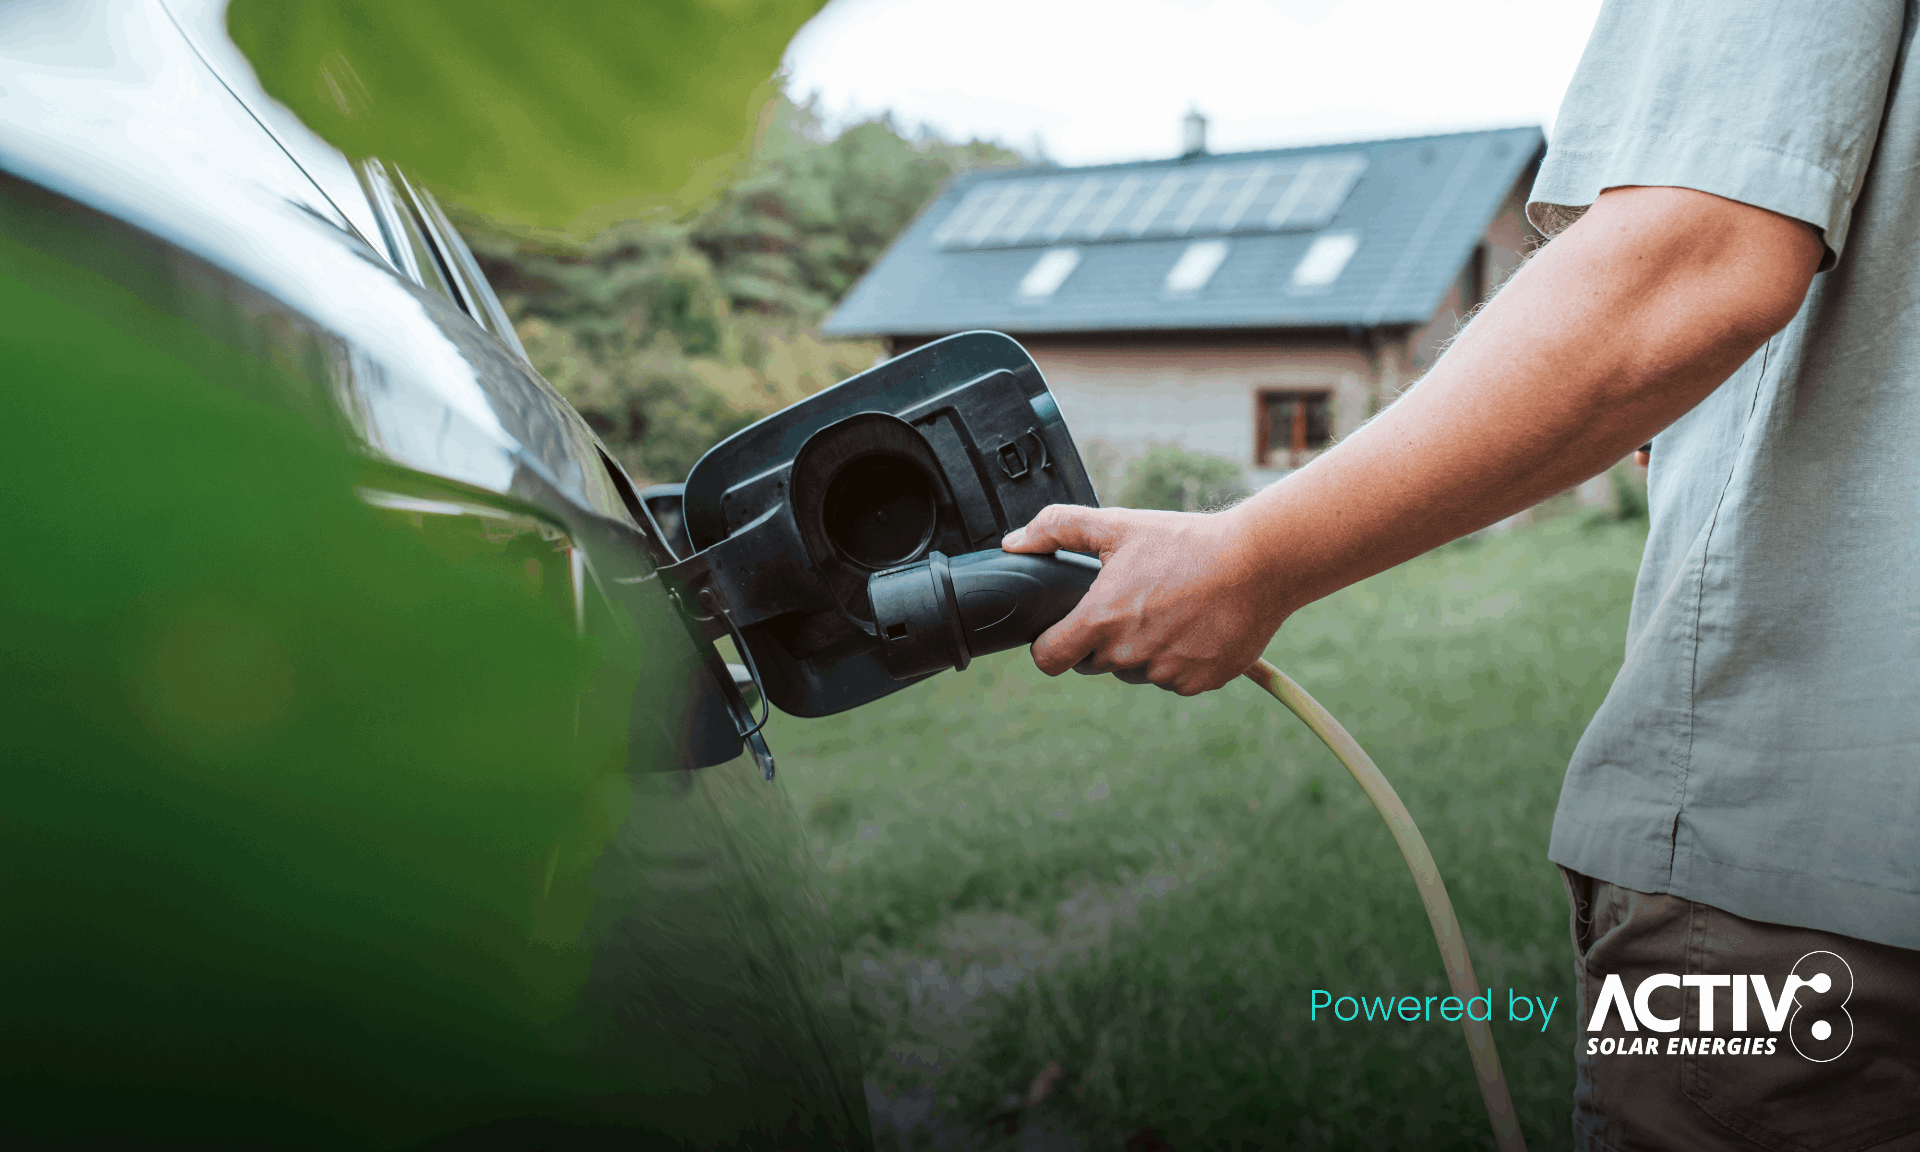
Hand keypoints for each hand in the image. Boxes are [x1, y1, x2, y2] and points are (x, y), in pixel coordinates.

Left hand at [1000, 503, 1289, 694]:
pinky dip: (1177, 659)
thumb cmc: (1186, 542)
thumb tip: (1013, 542)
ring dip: (1141, 650)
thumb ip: (1058, 529)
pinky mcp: (1197, 683)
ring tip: (1168, 609)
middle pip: (1093, 663)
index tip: (1061, 631)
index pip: (1048, 659)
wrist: (1259, 562)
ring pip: (1134, 671)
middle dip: (1102, 639)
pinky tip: (1194, 626)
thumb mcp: (1118, 524)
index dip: (1049, 644)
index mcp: (1101, 620)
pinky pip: (1171, 679)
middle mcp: (1129, 655)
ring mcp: (1164, 672)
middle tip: (1132, 603)